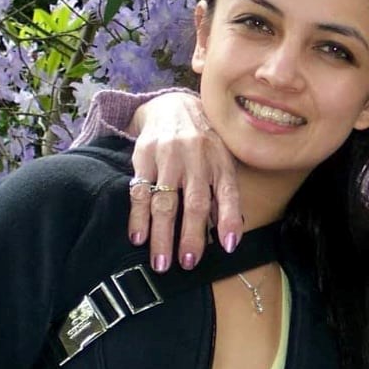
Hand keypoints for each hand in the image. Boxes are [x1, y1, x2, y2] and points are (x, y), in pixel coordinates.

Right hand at [127, 91, 242, 271]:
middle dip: (191, 235)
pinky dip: (138, 216)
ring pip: (165, 201)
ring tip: (161, 262)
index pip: (229, 192)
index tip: (228, 246)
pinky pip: (140, 190)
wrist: (173, 105)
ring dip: (162, 235)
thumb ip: (224, 194)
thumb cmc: (204, 142)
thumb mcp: (222, 160)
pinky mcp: (144, 155)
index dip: (229, 219)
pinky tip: (138, 237)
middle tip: (188, 262)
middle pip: (195, 202)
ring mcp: (169, 156)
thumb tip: (229, 235)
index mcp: (221, 160)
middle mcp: (197, 157)